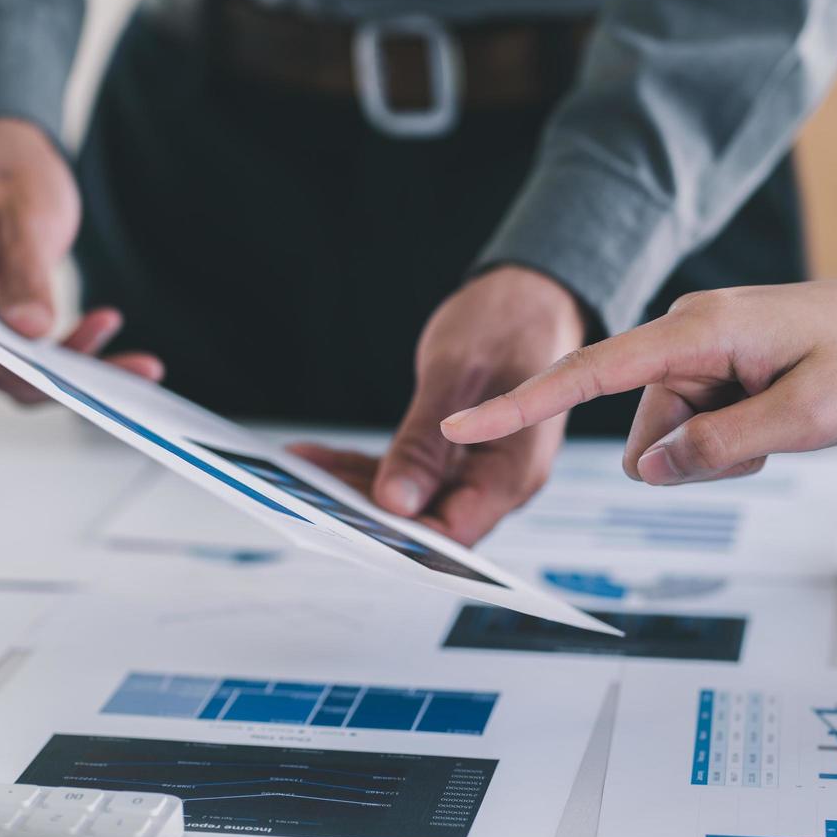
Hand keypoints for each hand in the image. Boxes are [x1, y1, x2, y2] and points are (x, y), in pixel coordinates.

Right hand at [0, 117, 162, 402]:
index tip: (75, 372)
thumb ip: (23, 274)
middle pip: (5, 372)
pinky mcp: (6, 331)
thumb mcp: (20, 214)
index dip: (23, 365)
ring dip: (85, 375)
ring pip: (30, 376)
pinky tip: (126, 351)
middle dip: (71, 378)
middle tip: (136, 370)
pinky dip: (83, 358)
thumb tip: (28, 330)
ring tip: (144, 366)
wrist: (5, 158)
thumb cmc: (4, 174)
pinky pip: (43, 361)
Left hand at [294, 266, 584, 544]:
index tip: (349, 528)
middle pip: (427, 521)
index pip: (454, 533)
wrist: (531, 295)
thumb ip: (425, 442)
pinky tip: (322, 457)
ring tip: (304, 472)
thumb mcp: (456, 374)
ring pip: (410, 500)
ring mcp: (477, 471)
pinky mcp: (456, 459)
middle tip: (311, 498)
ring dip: (356, 487)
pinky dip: (365, 466)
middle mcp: (499, 480)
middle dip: (366, 513)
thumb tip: (397, 502)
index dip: (402, 541)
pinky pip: (408, 475)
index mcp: (515, 469)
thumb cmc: (511, 320)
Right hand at [442, 278, 836, 481]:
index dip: (523, 402)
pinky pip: (694, 426)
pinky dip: (730, 436)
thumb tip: (648, 469)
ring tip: (780, 418)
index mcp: (697, 330)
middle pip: (644, 430)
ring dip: (719, 447)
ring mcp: (701, 348)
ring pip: (668, 436)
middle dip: (694, 454)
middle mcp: (687, 331)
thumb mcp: (803, 421)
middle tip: (769, 435)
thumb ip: (716, 449)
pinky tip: (775, 412)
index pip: (590, 371)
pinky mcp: (715, 363)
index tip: (464, 419)